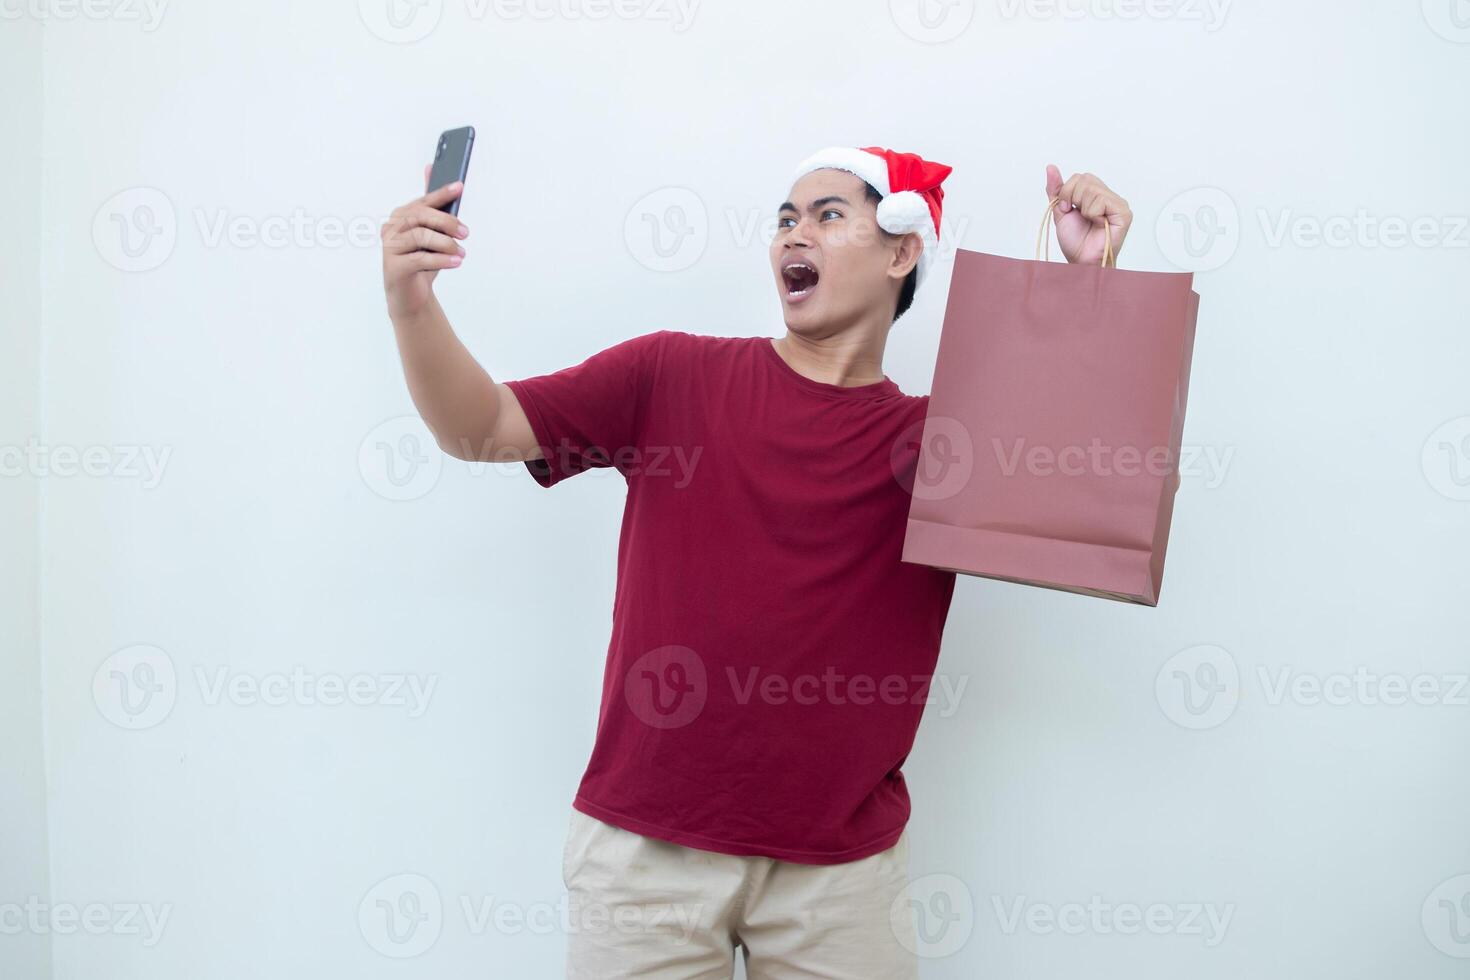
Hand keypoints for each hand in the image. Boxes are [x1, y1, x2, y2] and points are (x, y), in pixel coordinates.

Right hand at [380, 164, 468, 322]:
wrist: (410, 295)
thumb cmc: (422, 261)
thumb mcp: (431, 234)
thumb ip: (432, 206)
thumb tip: (430, 167)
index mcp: (400, 216)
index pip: (423, 201)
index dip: (441, 193)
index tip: (459, 187)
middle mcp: (391, 228)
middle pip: (420, 216)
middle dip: (447, 222)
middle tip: (465, 233)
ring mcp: (389, 247)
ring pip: (420, 237)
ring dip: (446, 244)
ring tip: (461, 254)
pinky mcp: (393, 267)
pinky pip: (420, 259)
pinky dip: (441, 260)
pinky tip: (456, 262)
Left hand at [1045, 165, 1131, 265]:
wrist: (1080, 260)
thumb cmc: (1075, 240)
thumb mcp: (1060, 210)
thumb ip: (1057, 188)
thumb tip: (1050, 167)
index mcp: (1097, 194)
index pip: (1080, 177)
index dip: (1067, 192)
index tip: (1068, 210)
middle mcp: (1109, 196)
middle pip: (1085, 179)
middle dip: (1073, 198)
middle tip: (1079, 216)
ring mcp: (1119, 204)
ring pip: (1092, 189)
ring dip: (1083, 208)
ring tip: (1090, 221)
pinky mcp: (1124, 213)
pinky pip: (1101, 200)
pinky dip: (1092, 213)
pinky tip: (1098, 224)